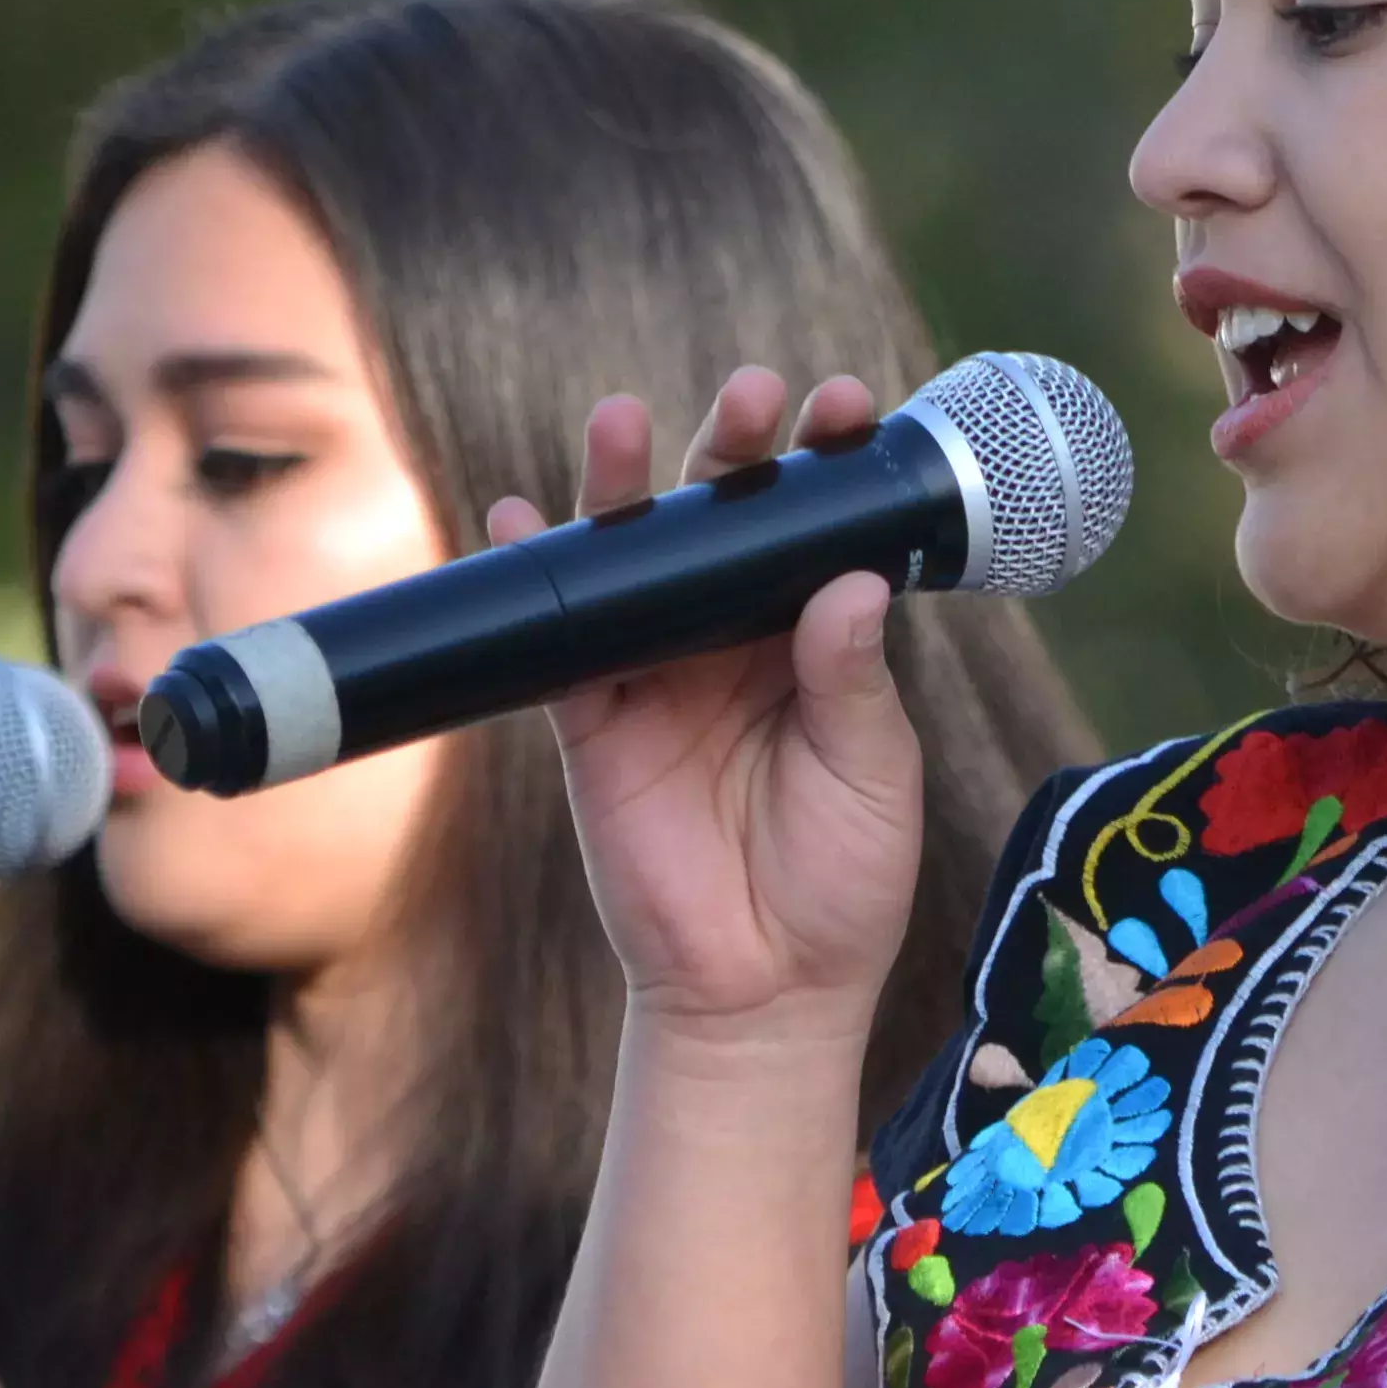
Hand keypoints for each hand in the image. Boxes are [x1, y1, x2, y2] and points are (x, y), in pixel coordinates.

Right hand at [493, 368, 925, 1039]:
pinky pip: (555, 640)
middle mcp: (732, 640)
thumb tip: (850, 582)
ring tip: (623, 421)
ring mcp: (658, 674)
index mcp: (813, 640)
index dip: (828, 467)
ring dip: (623, 486)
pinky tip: (513, 520)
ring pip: (634, 561)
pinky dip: (532, 578)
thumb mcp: (873, 775)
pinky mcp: (593, 721)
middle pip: (721, 522)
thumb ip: (853, 680)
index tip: (846, 407)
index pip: (816, 531)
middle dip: (733, 449)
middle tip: (756, 396)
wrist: (764, 991)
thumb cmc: (841, 883)